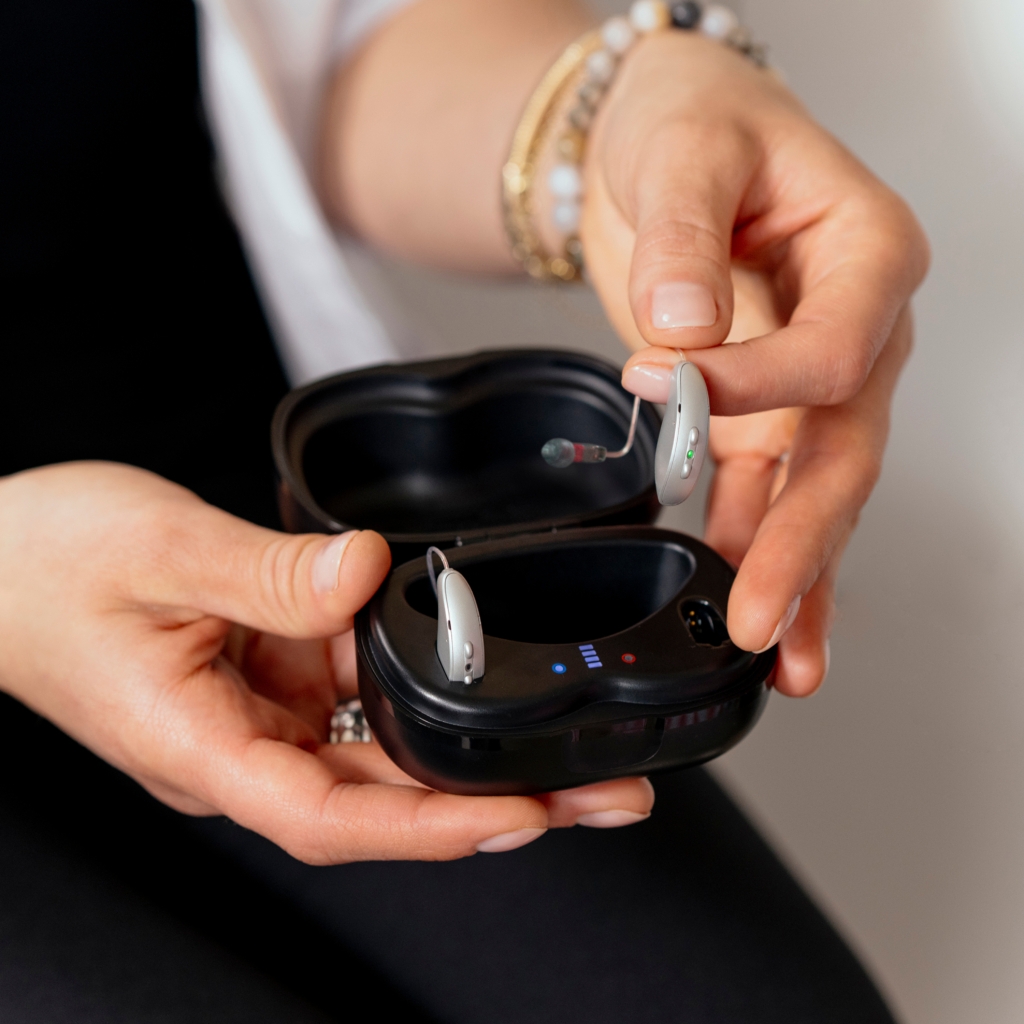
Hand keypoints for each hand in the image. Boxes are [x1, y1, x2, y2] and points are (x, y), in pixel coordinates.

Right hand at [0, 463, 652, 862]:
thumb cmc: (43, 563)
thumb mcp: (157, 550)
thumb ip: (267, 571)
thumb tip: (368, 571)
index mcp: (200, 746)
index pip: (330, 815)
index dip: (430, 827)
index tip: (521, 818)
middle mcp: (241, 748)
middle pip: (380, 799)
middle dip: (492, 802)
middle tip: (600, 795)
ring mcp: (259, 718)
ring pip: (379, 753)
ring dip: (471, 756)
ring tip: (574, 755)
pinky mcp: (269, 682)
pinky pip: (356, 698)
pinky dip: (419, 692)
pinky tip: (479, 681)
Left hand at [579, 32, 926, 692]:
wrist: (667, 140)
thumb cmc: (696, 123)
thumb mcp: (686, 152)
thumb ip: (687, 241)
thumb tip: (682, 333)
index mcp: (867, 253)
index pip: (835, 350)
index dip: (756, 385)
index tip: (667, 386)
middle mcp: (857, 328)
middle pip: (844, 449)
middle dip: (802, 539)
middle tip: (756, 615)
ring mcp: (814, 383)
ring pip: (816, 492)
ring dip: (793, 576)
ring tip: (769, 652)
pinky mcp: (762, 415)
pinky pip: (774, 496)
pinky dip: (765, 556)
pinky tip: (764, 623)